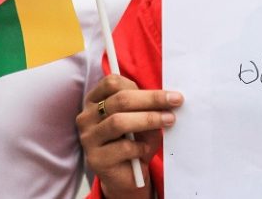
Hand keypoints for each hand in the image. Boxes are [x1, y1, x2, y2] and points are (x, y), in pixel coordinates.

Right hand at [76, 74, 182, 198]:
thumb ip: (146, 108)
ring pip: (118, 122)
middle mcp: (86, 117)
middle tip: (175, 101)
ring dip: (148, 119)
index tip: (165, 92)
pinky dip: (140, 147)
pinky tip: (145, 151)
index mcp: (95, 101)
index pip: (112, 83)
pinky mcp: (96, 159)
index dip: (138, 85)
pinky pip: (122, 148)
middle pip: (119, 100)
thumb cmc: (134, 143)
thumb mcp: (142, 121)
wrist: (125, 177)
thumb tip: (166, 99)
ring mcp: (88, 138)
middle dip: (151, 99)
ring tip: (168, 120)